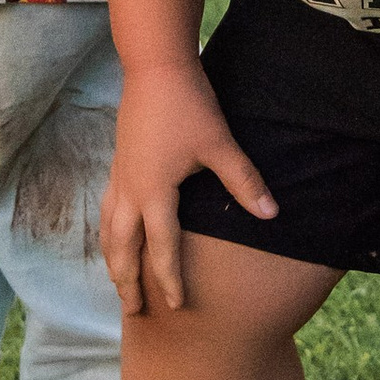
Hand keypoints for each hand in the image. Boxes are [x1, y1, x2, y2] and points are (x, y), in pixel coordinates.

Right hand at [99, 58, 275, 318]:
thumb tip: (271, 214)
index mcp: (154, 192)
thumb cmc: (189, 105)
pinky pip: (107, 211)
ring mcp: (119, 177)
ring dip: (113, 260)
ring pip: (108, 230)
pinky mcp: (118, 164)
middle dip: (126, 282)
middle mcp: (129, 190)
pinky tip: (116, 236)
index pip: (161, 248)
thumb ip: (244, 182)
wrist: (154, 67)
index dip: (169, 280)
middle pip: (121, 248)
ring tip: (118, 283)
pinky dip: (109, 234)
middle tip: (133, 313)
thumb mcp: (220, 145)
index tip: (176, 307)